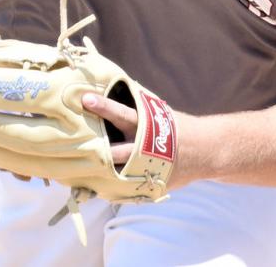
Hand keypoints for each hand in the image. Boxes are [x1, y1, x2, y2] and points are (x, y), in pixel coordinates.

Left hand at [82, 92, 204, 190]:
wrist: (205, 152)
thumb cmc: (175, 126)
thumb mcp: (157, 113)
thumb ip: (134, 107)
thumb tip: (108, 85)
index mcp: (146, 127)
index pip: (122, 114)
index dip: (104, 107)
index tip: (85, 99)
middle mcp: (144, 149)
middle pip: (115, 151)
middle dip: (95, 150)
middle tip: (71, 146)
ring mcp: (147, 170)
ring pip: (116, 174)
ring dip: (96, 173)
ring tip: (71, 171)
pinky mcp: (149, 186)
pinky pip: (124, 190)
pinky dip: (107, 189)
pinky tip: (89, 187)